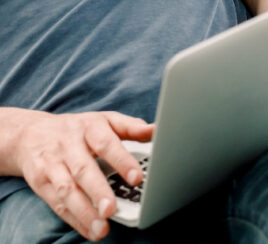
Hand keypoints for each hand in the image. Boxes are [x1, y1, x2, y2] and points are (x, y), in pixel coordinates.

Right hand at [13, 110, 153, 240]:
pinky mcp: (41, 183)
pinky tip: (88, 230)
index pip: (106, 143)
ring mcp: (53, 164)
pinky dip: (73, 219)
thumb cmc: (77, 129)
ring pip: (67, 190)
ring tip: (101, 228)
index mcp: (89, 126)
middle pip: (83, 169)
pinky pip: (57, 204)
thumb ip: (130, 127)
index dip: (121, 160)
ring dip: (84, 211)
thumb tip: (155, 131)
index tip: (137, 178)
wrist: (31, 133)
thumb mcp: (103, 120)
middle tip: (112, 209)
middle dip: (98, 190)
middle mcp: (69, 144)